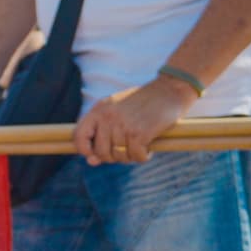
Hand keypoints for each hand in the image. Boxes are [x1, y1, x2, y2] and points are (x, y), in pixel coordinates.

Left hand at [73, 76, 196, 165]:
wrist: (170, 89)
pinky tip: (148, 149)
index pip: (79, 136)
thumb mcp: (117, 110)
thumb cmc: (143, 102)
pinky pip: (136, 156)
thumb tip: (91, 161)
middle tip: (127, 149)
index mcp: (99, 110)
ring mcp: (123, 125)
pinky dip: (143, 157)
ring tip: (139, 146)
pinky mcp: (140, 133)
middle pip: (101, 152)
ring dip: (130, 156)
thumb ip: (102, 133)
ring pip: (119, 156)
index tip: (95, 154)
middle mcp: (108, 117)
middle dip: (113, 156)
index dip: (85, 150)